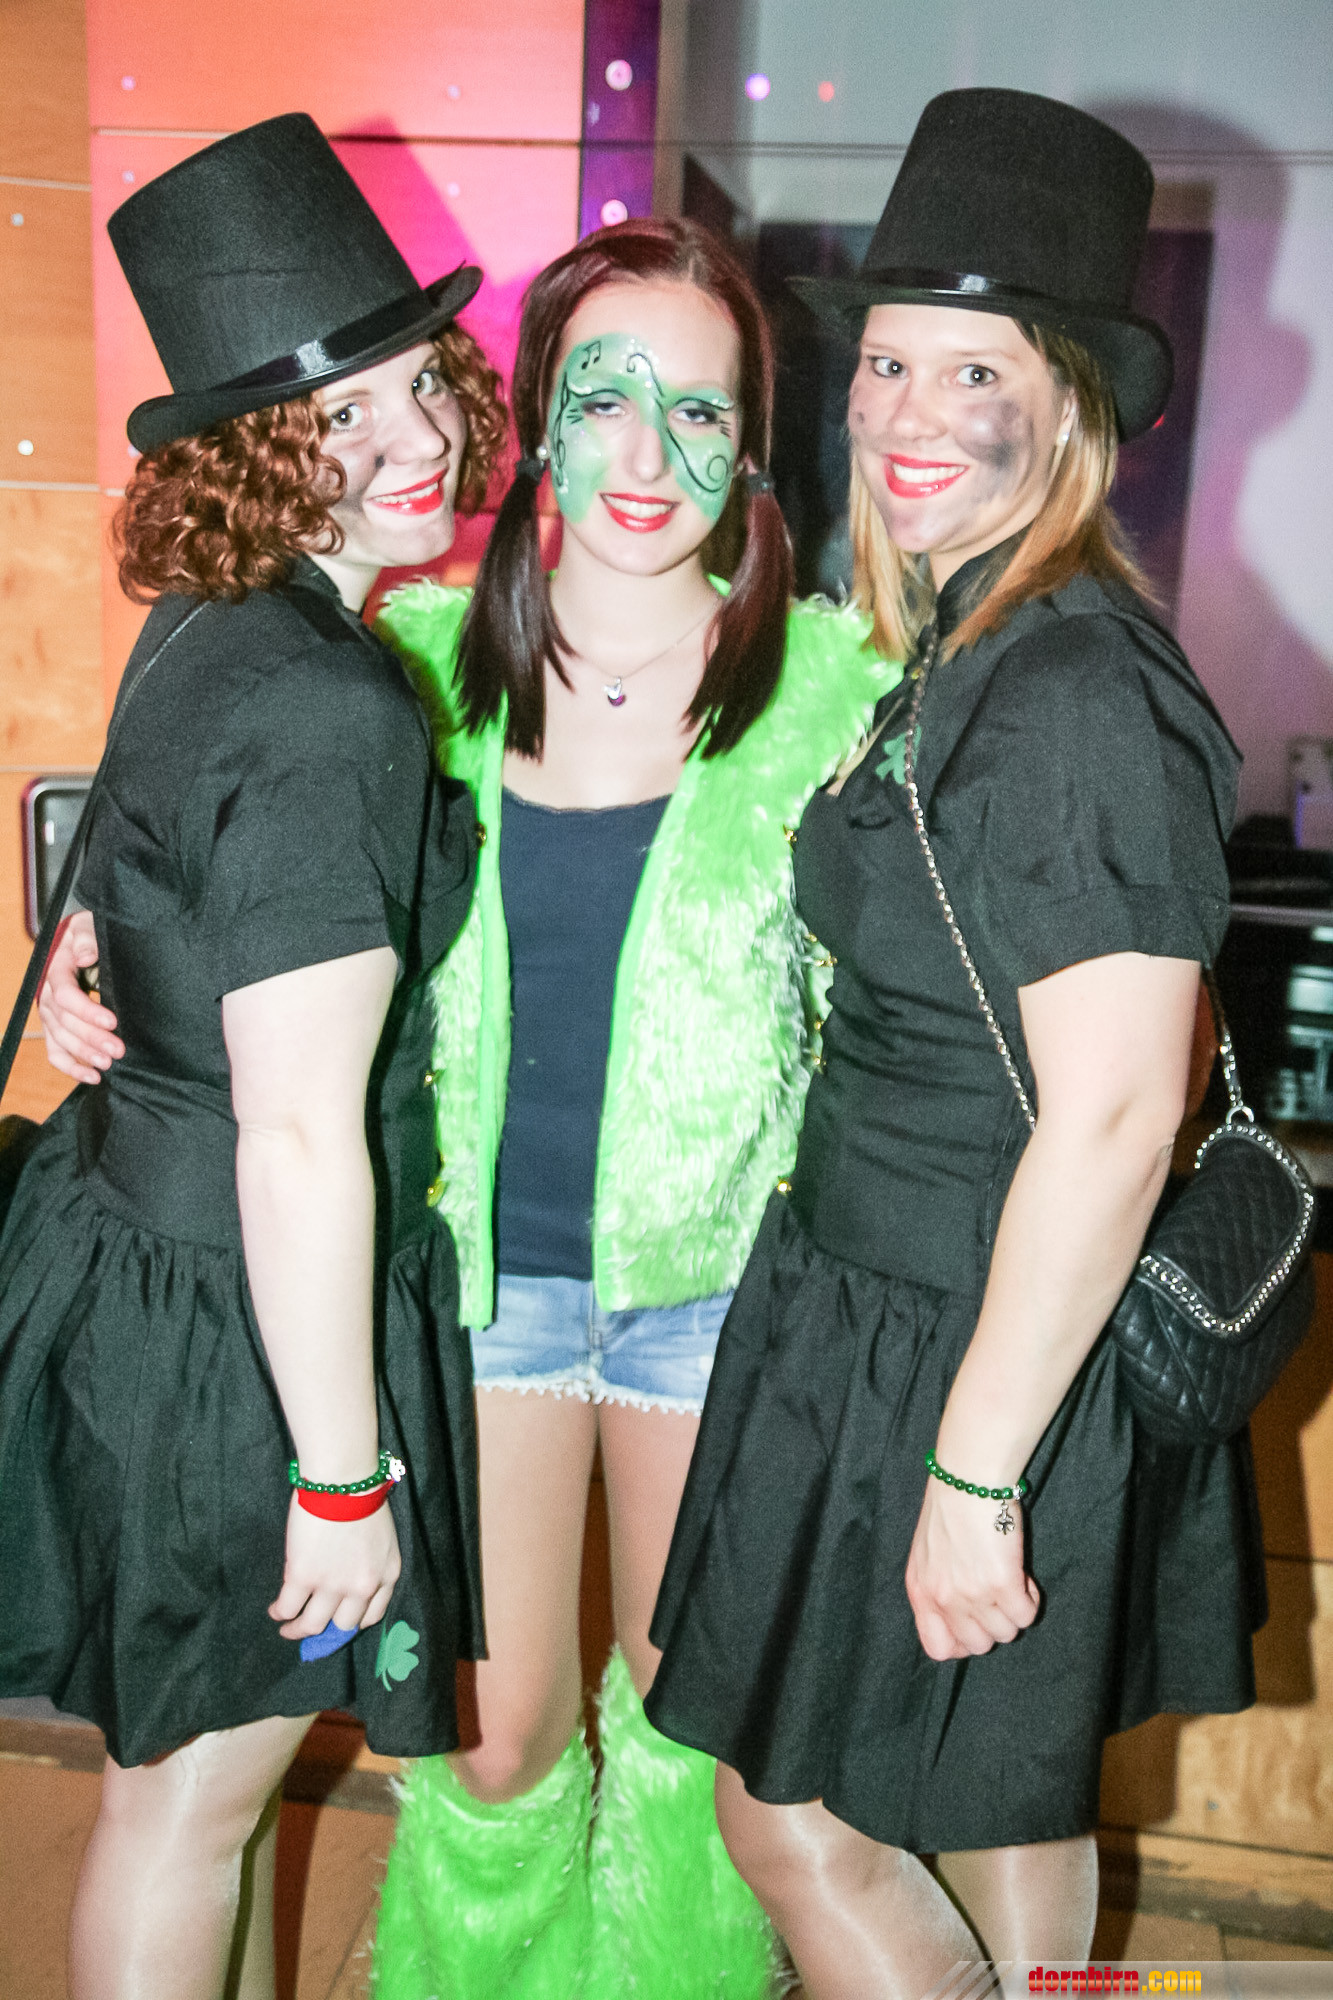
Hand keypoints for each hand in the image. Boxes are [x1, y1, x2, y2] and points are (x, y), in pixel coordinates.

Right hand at [39, 910, 123, 1083]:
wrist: (86, 940)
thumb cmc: (92, 933)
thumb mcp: (90, 927)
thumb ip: (87, 939)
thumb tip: (84, 956)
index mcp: (57, 969)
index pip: (65, 995)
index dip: (87, 1011)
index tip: (112, 1022)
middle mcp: (49, 994)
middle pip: (65, 1021)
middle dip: (91, 1038)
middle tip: (118, 1049)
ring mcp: (51, 1013)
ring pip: (61, 1038)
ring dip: (84, 1055)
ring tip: (108, 1064)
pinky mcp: (56, 1027)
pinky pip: (56, 1051)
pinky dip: (71, 1067)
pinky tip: (93, 1077)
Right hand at [268, 1492, 401, 1640]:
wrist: (343, 1479)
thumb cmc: (361, 1496)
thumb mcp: (380, 1538)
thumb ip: (369, 1563)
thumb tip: (347, 1575)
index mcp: (386, 1575)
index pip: (371, 1615)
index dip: (352, 1621)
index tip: (340, 1620)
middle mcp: (362, 1587)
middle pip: (343, 1626)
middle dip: (326, 1630)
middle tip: (311, 1625)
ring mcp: (333, 1585)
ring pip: (312, 1625)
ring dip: (297, 1631)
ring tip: (287, 1630)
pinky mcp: (303, 1577)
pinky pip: (288, 1607)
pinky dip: (280, 1612)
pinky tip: (275, 1610)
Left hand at [904, 1477, 1040, 1660]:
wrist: (968, 1479)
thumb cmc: (950, 1509)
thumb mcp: (928, 1555)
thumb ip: (938, 1590)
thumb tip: (963, 1620)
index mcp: (921, 1592)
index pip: (938, 1649)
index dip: (962, 1643)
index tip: (976, 1623)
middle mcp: (944, 1599)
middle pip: (979, 1646)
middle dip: (993, 1624)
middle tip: (996, 1595)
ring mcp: (973, 1594)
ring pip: (1007, 1632)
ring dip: (1013, 1609)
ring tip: (1009, 1577)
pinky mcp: (1002, 1582)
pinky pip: (1027, 1615)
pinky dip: (1030, 1598)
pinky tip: (1022, 1574)